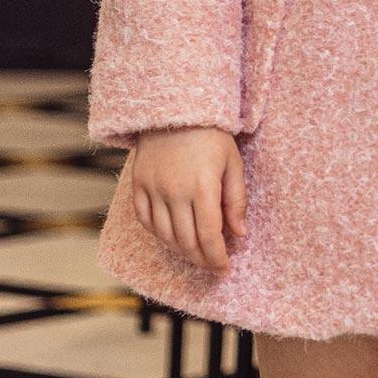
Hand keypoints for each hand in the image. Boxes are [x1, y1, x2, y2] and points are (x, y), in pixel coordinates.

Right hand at [129, 126, 246, 272]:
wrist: (175, 109)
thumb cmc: (211, 135)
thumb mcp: (233, 163)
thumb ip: (236, 200)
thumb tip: (239, 234)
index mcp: (202, 187)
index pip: (208, 235)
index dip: (216, 257)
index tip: (224, 269)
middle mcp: (174, 192)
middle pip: (186, 240)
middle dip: (201, 259)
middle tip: (212, 266)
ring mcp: (153, 189)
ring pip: (164, 235)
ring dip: (180, 251)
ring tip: (195, 255)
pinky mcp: (138, 184)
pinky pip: (145, 219)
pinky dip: (158, 234)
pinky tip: (171, 238)